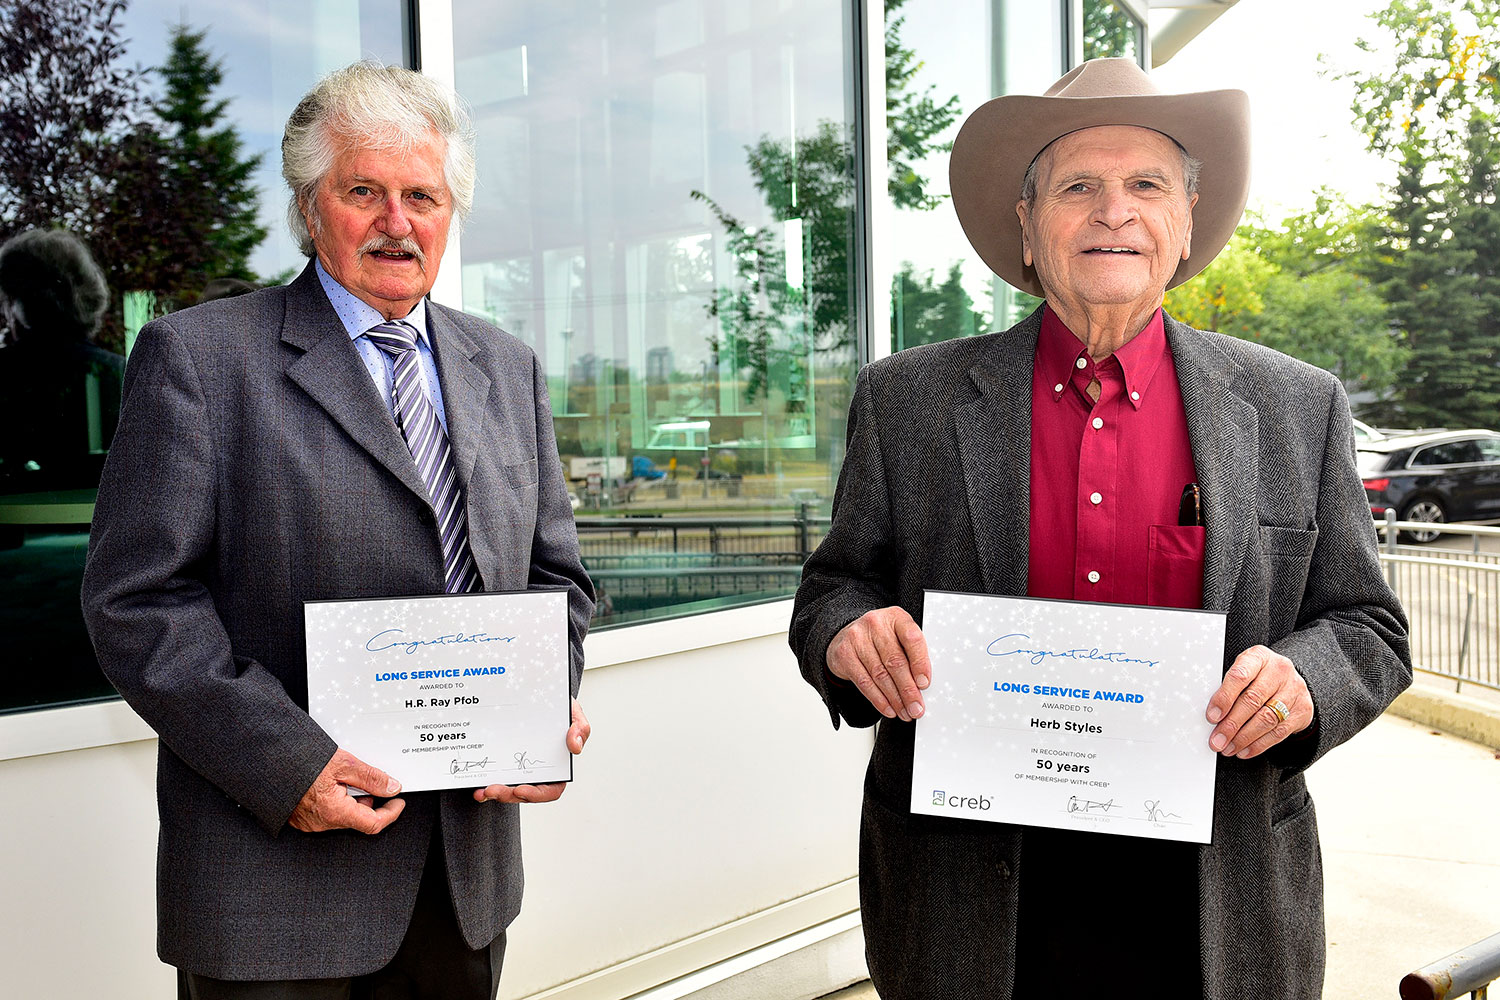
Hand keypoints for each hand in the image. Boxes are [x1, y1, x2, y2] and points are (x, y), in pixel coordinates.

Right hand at [288, 748, 404, 833]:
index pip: (373, 823)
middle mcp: (321, 822)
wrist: (268, 762)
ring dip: (351, 800)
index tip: (397, 802)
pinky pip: (326, 814)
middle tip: (368, 781)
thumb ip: (371, 777)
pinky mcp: (301, 818)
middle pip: (358, 818)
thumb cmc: (299, 762)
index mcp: (334, 811)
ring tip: (344, 777)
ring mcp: (310, 822)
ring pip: (342, 816)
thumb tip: (391, 787)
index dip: (391, 813)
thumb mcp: (343, 764)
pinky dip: (335, 801)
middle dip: (369, 801)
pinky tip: (330, 784)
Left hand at [474, 697, 590, 803]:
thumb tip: (576, 747)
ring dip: (494, 793)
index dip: (536, 795)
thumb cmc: (558, 706)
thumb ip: (580, 728)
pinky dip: (484, 784)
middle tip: (493, 789)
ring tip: (482, 791)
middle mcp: (536, 771)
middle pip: (524, 793)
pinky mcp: (502, 761)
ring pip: (507, 790)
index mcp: (556, 766)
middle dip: (508, 795)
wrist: (537, 691)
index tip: (520, 789)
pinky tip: (476, 784)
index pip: (550, 790)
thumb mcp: (573, 712)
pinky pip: (494, 777)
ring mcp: (517, 768)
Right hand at [826, 606, 929, 721]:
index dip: (920, 663)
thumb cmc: (879, 638)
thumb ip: (912, 655)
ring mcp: (857, 638)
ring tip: (905, 712)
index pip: (912, 639)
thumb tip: (923, 686)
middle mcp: (875, 624)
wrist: (846, 636)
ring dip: (895, 699)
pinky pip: (864, 682)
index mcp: (896, 617)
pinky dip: (879, 699)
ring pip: (880, 675)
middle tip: (917, 707)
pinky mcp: (844, 654)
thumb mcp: (898, 637)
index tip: (925, 684)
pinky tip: (889, 708)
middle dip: (908, 690)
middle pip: (895, 661)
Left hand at [1205, 645, 1313, 758]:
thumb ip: (1229, 687)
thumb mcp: (1245, 671)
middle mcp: (1279, 671)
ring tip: (1228, 748)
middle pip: (1252, 700)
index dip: (1224, 698)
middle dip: (1231, 724)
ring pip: (1266, 719)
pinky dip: (1258, 745)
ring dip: (1243, 738)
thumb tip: (1212, 715)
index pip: (1239, 676)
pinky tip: (1244, 751)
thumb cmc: (1259, 676)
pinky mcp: (1302, 710)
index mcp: (1259, 657)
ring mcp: (1294, 690)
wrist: (1292, 681)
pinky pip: (1278, 732)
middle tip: (1217, 740)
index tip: (1212, 717)